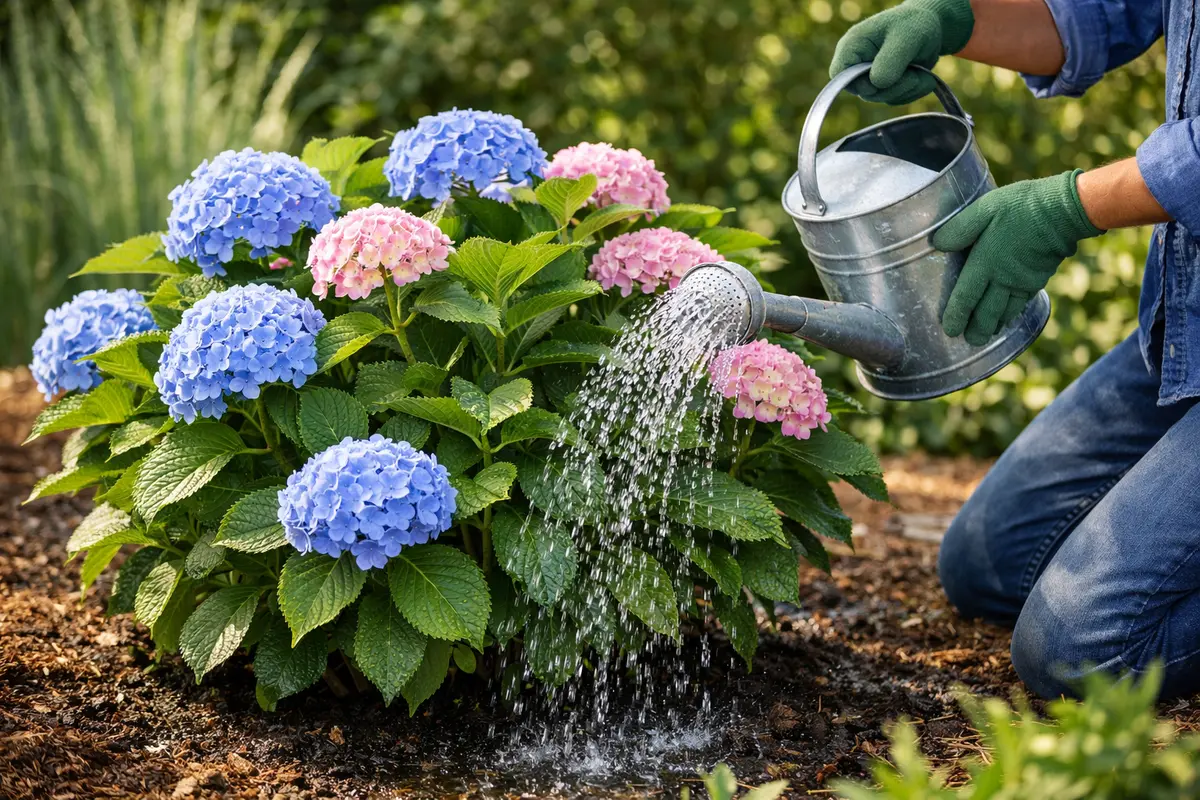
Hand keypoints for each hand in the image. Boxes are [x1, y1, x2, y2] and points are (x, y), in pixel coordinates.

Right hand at [829, 0, 974, 103]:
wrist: (931, 29)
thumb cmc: (914, 25)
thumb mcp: (907, 37)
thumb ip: (890, 60)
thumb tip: (877, 84)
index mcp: (852, 46)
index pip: (839, 75)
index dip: (859, 83)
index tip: (882, 79)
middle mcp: (857, 64)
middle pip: (865, 91)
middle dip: (894, 86)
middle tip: (914, 72)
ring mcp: (869, 77)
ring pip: (882, 97)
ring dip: (907, 88)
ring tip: (921, 71)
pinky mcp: (884, 87)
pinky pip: (895, 100)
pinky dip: (912, 92)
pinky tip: (922, 77)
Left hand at [934, 170, 1103, 345]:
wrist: (1066, 209)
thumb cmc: (1022, 206)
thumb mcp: (984, 209)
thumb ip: (959, 228)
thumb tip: (937, 244)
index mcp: (985, 263)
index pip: (965, 298)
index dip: (956, 316)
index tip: (949, 330)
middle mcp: (1003, 278)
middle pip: (987, 313)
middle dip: (977, 330)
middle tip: (969, 342)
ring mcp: (1024, 281)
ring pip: (1006, 311)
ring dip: (995, 324)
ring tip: (987, 333)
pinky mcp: (1040, 278)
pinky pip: (1022, 303)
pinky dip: (1013, 313)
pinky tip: (1010, 315)